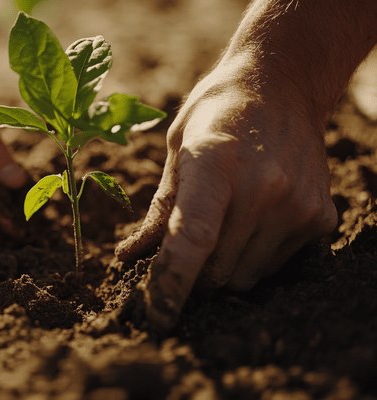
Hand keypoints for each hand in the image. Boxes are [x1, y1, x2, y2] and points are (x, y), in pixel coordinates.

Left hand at [116, 55, 336, 329]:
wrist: (284, 87)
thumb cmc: (218, 113)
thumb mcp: (177, 148)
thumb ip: (160, 208)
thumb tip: (130, 257)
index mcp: (215, 162)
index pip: (191, 239)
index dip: (169, 283)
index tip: (155, 315)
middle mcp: (263, 187)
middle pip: (215, 270)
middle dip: (192, 273)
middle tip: (186, 246)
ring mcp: (296, 205)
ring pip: (244, 276)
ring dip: (222, 267)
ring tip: (224, 223)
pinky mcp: (319, 217)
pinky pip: (274, 266)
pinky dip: (253, 257)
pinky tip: (253, 218)